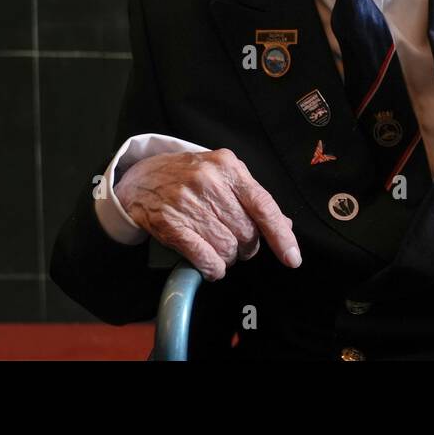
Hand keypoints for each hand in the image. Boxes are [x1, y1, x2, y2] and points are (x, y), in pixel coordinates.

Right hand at [114, 148, 300, 280]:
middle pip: (247, 232)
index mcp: (228, 167)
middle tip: (238, 243)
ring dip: (228, 257)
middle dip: (247, 246)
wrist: (141, 177)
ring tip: (219, 248)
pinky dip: (213, 268)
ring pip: (228, 248)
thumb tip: (284, 225)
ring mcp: (188, 203)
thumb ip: (252, 197)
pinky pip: (206, 258)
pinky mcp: (171, 224)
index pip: (263, 205)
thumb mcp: (223, 174)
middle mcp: (209, 182)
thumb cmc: (188, 176)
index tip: (292, 257)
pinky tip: (210, 263)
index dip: (281, 235)